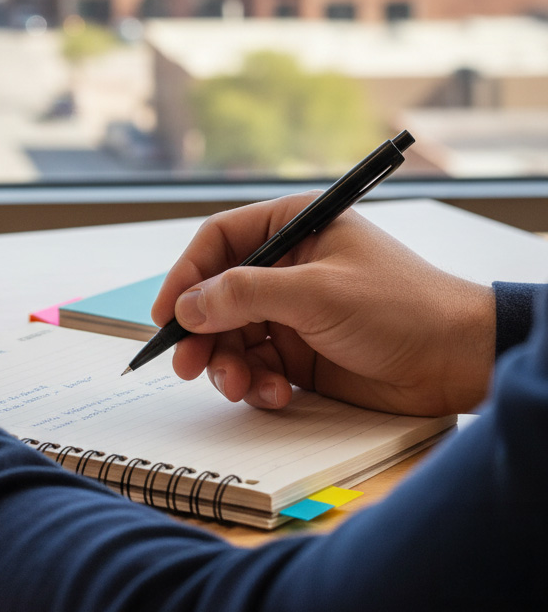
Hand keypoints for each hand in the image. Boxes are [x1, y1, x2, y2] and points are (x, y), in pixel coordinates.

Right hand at [151, 194, 494, 415]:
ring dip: (227, 364)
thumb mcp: (316, 293)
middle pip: (217, 294)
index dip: (186, 274)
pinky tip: (275, 396)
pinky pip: (257, 366)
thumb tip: (186, 306)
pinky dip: (256, 384)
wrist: (458, 362)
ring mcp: (292, 311)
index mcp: (292, 227)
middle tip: (185, 364)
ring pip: (231, 335)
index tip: (166, 314)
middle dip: (201, 331)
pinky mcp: (301, 353)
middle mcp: (286, 265)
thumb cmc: (399, 306)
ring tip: (238, 386)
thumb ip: (245, 295)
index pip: (220, 240)